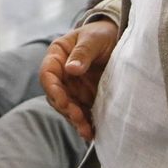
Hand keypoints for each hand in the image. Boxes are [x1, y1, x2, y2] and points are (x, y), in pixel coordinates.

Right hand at [40, 17, 121, 141]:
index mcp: (57, 55)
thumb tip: (70, 69)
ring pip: (67, 108)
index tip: (63, 102)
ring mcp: (72, 87)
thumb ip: (83, 52)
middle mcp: (61, 73)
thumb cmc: (103, 34)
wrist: (120, 40)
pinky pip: (81, 113)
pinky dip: (85, 123)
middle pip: (56, 95)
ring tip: (86, 131)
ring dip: (75, 120)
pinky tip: (92, 133)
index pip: (47, 74)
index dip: (53, 90)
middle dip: (66, 109)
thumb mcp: (95, 38)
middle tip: (79, 118)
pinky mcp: (85, 97)